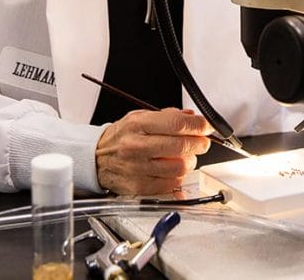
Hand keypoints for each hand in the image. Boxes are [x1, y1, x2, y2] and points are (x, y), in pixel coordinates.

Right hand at [95, 108, 211, 194]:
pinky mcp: (140, 186)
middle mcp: (136, 146)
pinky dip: (178, 176)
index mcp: (138, 125)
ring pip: (180, 167)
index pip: (176, 123)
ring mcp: (138, 168)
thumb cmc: (121, 137)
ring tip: (185, 156)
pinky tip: (172, 169)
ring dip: (189, 161)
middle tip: (201, 142)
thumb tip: (193, 118)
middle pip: (181, 146)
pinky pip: (171, 184)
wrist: (96, 159)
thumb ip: (168, 116)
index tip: (206, 126)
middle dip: (199, 143)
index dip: (198, 126)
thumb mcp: (139, 117)